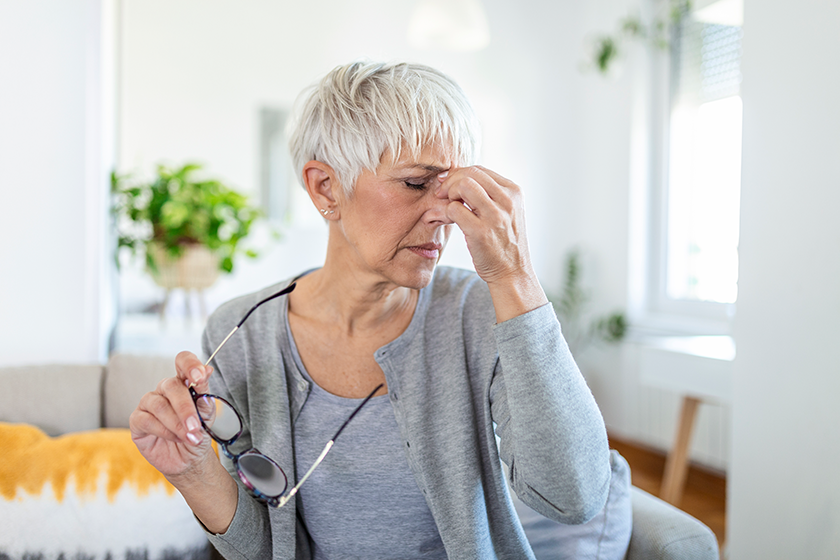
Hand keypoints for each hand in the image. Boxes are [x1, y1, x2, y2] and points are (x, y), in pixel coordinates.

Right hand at [129, 351, 215, 480]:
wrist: (189, 458)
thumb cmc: (197, 432)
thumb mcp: (207, 415)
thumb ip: (205, 394)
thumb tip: (207, 371)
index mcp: (183, 382)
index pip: (182, 361)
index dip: (190, 364)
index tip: (200, 375)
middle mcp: (164, 389)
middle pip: (171, 386)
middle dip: (185, 408)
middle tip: (196, 426)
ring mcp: (149, 403)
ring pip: (159, 405)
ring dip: (177, 423)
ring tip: (189, 437)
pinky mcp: (137, 420)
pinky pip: (147, 420)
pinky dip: (164, 431)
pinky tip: (175, 438)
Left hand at [436, 166, 547, 320]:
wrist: (512, 273)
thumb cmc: (503, 243)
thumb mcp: (505, 212)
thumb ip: (489, 194)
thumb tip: (458, 177)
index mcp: (514, 192)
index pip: (480, 170)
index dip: (459, 174)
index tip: (447, 185)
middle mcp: (507, 201)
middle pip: (470, 173)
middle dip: (450, 181)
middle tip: (441, 195)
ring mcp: (495, 217)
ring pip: (463, 185)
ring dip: (448, 193)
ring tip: (446, 207)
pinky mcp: (481, 232)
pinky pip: (454, 209)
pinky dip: (444, 212)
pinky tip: (444, 220)